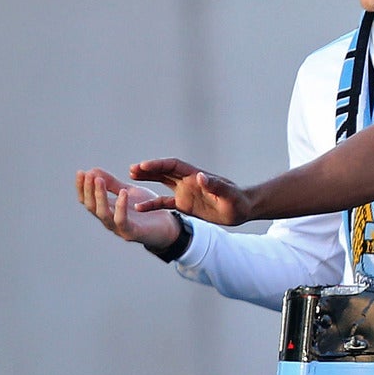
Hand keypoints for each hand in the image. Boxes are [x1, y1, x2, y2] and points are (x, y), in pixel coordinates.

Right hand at [75, 168, 183, 248]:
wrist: (168, 226)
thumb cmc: (147, 210)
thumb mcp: (128, 192)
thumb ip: (112, 184)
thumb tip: (92, 170)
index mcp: (106, 210)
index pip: (87, 200)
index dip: (81, 187)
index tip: (80, 172)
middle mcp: (108, 220)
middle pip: (91, 206)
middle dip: (88, 190)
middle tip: (89, 175)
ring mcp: (119, 228)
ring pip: (103, 213)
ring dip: (99, 196)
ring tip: (99, 180)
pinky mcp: (132, 233)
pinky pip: (122, 220)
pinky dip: (121, 206)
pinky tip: (124, 193)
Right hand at [124, 158, 254, 226]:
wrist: (243, 210)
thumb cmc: (238, 201)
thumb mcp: (228, 194)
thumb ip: (215, 185)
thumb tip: (200, 176)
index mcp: (196, 176)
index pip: (173, 166)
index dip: (158, 165)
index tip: (143, 166)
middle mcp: (188, 181)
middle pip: (164, 171)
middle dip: (148, 170)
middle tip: (131, 170)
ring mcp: (185, 192)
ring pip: (162, 183)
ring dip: (148, 180)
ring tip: (130, 179)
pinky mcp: (185, 204)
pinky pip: (165, 202)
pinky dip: (153, 204)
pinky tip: (140, 208)